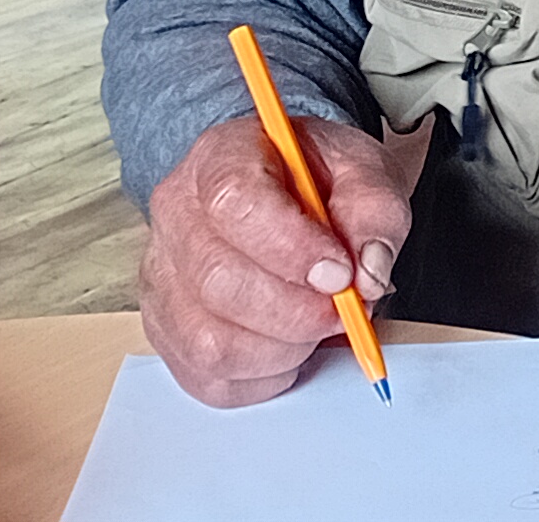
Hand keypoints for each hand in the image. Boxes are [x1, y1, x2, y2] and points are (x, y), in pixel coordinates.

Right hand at [137, 112, 418, 406]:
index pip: (235, 203)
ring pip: (210, 342)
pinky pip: (210, 378)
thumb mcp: (363, 173)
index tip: (339, 272)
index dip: (290, 248)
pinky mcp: (167, 330)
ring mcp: (163, 277)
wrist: (290, 196)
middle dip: (297, 312)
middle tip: (342, 310)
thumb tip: (368, 273)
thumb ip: (375, 213)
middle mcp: (176, 215)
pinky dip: (264, 376)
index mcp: (220, 159)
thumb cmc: (318, 182)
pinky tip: (289, 346)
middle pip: (218, 281)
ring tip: (316, 325)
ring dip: (284, 349)